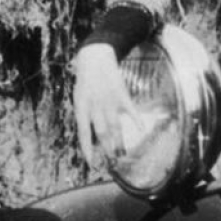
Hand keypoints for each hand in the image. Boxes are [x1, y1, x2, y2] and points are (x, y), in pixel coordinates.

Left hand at [72, 43, 128, 166]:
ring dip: (119, 142)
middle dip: (107, 150)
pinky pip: (130, 111)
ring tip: (121, 155)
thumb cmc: (85, 81)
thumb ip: (85, 116)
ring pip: (115, 126)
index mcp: (81, 108)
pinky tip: (141, 131)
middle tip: (111, 163)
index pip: (84, 134)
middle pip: (102, 133)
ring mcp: (109, 101)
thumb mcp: (79, 98)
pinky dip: (136, 121)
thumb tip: (91, 135)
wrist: (95, 57)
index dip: (88, 150)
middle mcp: (95, 106)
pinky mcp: (121, 94)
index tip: (92, 163)